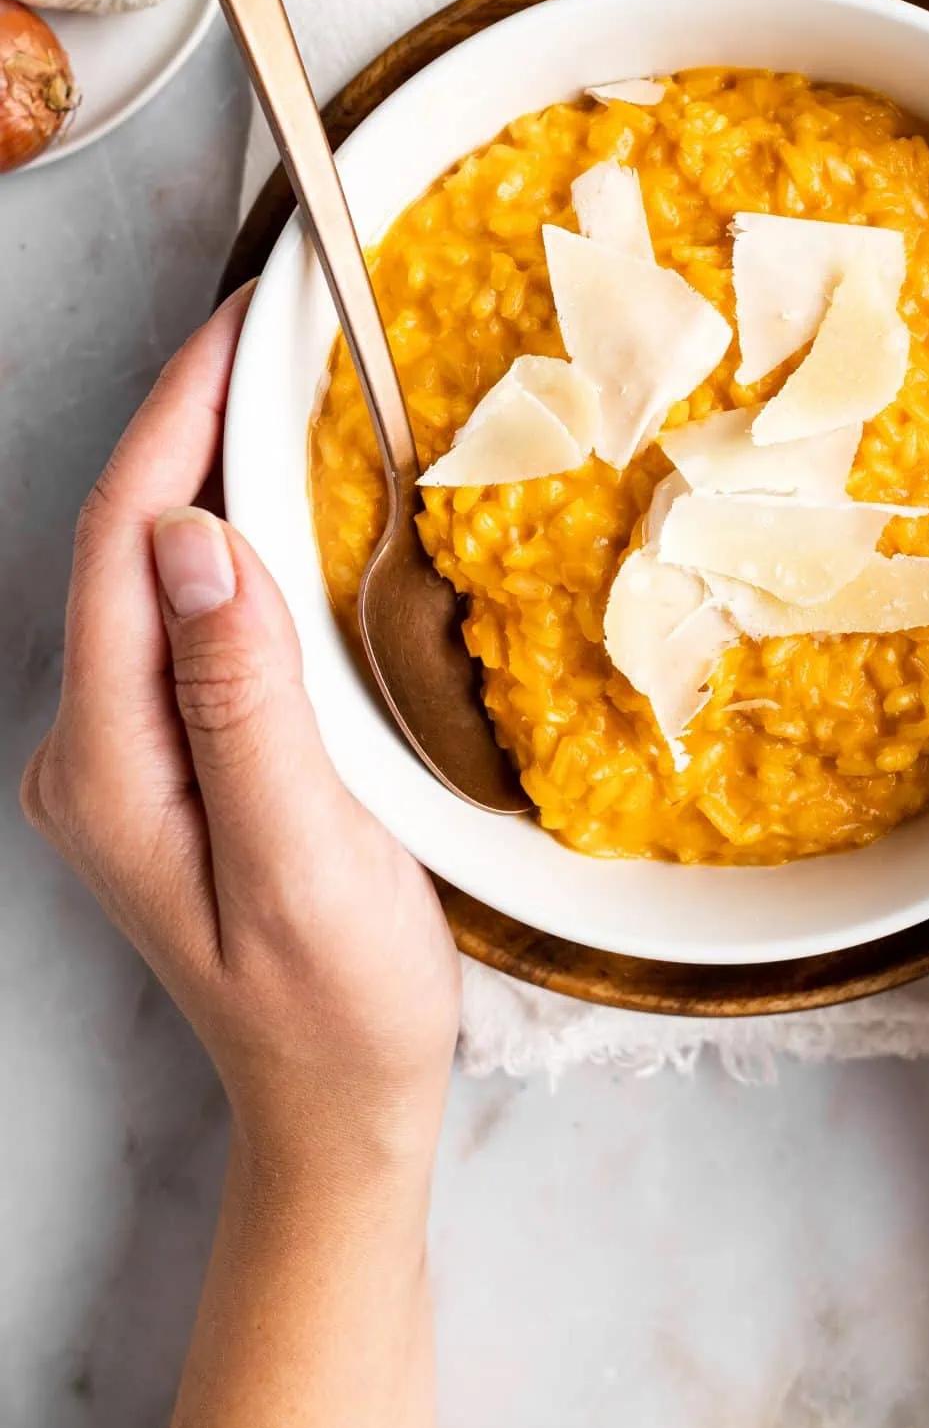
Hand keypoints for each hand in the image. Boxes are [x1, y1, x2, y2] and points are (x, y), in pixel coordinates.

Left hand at [21, 290, 460, 1189]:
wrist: (336, 1104)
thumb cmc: (336, 1003)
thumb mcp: (301, 858)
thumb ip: (241, 700)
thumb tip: (193, 538)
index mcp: (109, 764)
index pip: (126, 545)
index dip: (177, 418)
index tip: (245, 323)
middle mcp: (93, 747)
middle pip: (126, 543)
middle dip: (190, 419)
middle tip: (276, 324)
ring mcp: (127, 752)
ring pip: (156, 570)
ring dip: (211, 468)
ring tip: (283, 382)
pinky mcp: (174, 755)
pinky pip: (189, 613)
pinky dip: (234, 536)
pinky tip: (286, 501)